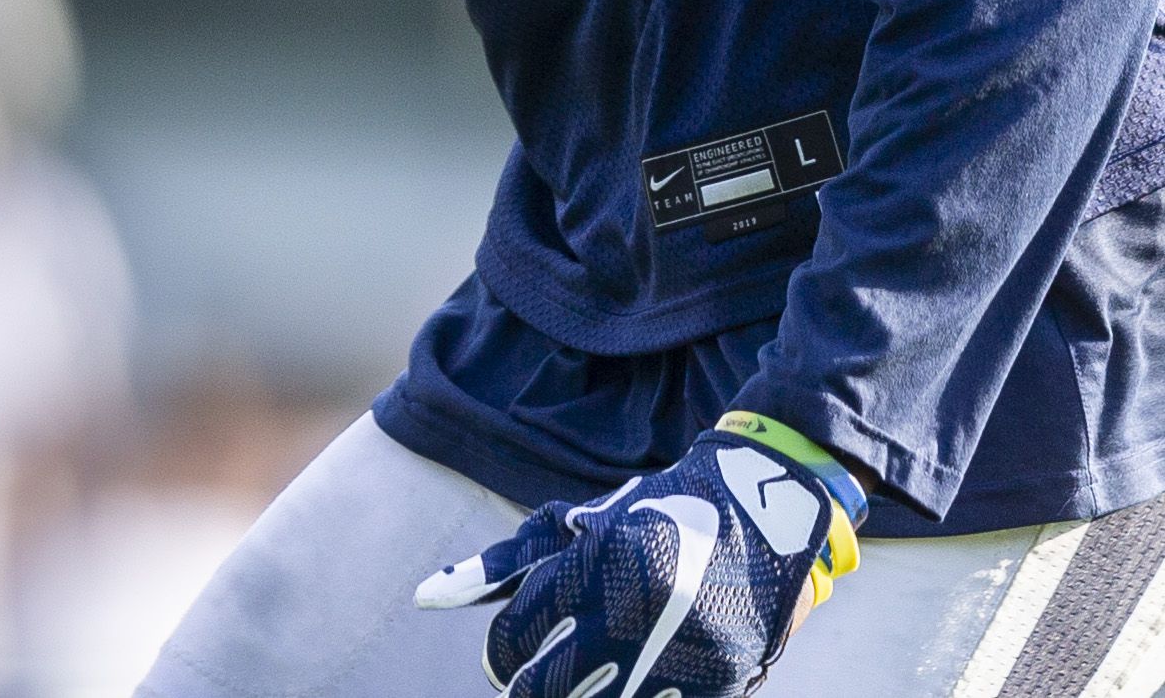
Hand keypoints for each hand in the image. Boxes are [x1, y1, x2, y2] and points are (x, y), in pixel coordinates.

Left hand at [416, 414, 862, 697]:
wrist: (765, 509)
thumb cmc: (649, 515)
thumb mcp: (573, 527)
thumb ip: (499, 567)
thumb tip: (423, 598)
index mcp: (590, 569)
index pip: (510, 642)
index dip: (499, 658)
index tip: (509, 657)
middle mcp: (633, 612)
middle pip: (544, 689)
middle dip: (527, 689)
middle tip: (531, 682)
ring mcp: (681, 652)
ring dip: (578, 696)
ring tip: (577, 681)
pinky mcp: (721, 682)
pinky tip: (624, 686)